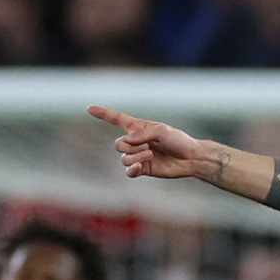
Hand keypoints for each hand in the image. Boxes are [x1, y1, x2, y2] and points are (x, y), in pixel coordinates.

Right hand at [89, 106, 216, 179]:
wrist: (190, 158)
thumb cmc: (178, 140)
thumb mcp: (160, 131)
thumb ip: (141, 134)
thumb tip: (127, 142)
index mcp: (138, 128)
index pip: (116, 119)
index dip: (103, 113)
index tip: (89, 108)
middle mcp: (135, 141)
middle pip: (118, 144)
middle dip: (131, 146)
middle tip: (148, 146)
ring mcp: (138, 156)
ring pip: (124, 158)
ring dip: (136, 156)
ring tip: (151, 154)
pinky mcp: (143, 169)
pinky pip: (129, 171)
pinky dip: (132, 169)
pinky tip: (140, 166)